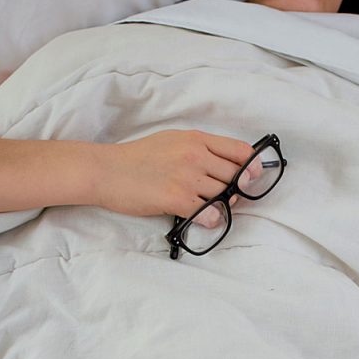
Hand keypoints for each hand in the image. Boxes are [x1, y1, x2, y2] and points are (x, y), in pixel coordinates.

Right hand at [92, 129, 254, 219]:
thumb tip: (225, 165)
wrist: (105, 170)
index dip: (252, 166)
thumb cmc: (136, 157)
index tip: (253, 176)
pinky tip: (203, 218)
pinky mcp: (176, 198)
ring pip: (224, 195)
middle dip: (236, 190)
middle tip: (226, 197)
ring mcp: (186, 177)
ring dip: (223, 205)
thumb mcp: (171, 140)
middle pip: (236, 176)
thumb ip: (199, 149)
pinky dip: (212, 219)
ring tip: (209, 207)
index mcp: (196, 139)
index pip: (240, 151)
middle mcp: (195, 155)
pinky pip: (209, 212)